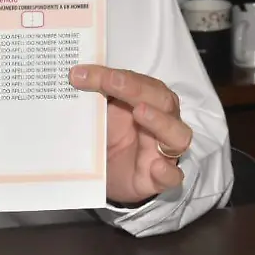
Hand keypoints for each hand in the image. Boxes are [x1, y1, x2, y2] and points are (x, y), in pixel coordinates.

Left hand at [70, 65, 192, 204]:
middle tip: (113, 83)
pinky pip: (173, 176)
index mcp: (149, 101)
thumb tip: (75, 76)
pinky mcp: (158, 179)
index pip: (138, 82)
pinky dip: (168, 171)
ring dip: (161, 122)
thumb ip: (94, 96)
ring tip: (140, 112)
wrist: (106, 175)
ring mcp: (163, 152)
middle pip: (163, 102)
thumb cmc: (110, 137)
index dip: (114, 76)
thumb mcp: (100, 114)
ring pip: (178, 135)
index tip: (83, 74)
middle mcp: (162, 122)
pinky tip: (156, 166)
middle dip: (137, 90)